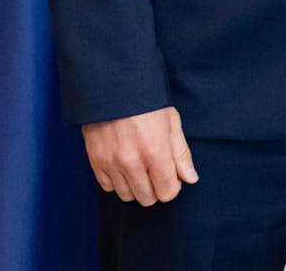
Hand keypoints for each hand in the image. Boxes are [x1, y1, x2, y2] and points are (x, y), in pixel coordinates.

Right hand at [82, 106, 197, 205]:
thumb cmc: (147, 102)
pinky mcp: (95, 160)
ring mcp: (111, 162)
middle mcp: (132, 161)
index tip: (170, 174)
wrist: (114, 86)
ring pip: (127, 195)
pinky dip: (116, 180)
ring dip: (135, 185)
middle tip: (154, 169)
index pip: (167, 193)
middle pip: (147, 198)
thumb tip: (190, 179)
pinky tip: (122, 164)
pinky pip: (108, 187)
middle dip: (154, 188)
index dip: (172, 185)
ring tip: (138, 165)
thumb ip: (181, 154)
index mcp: (156, 151)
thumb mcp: (171, 122)